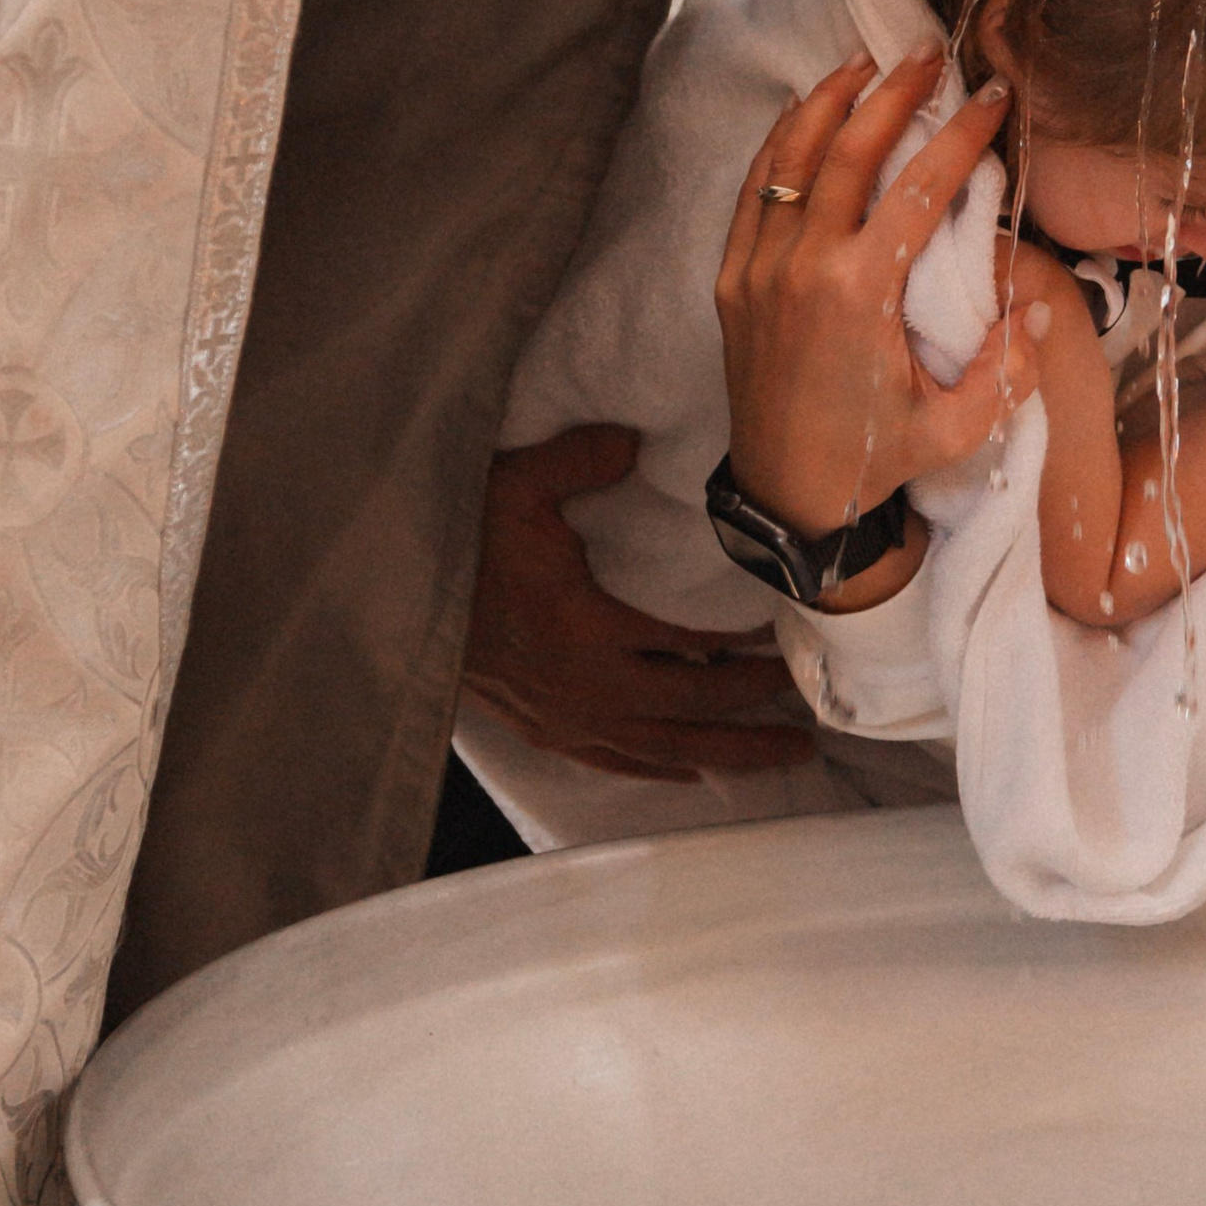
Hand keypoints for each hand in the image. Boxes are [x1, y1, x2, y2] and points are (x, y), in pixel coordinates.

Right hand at [464, 425, 818, 780]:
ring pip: (666, 749)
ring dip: (731, 752)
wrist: (392, 602)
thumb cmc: (456, 542)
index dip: (740, 643)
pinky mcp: (546, 731)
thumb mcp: (513, 485)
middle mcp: (584, 686)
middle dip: (755, 706)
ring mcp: (566, 717)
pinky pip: (620, 761)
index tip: (788, 634)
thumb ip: (578, 460)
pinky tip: (698, 769)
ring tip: (788, 754)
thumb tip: (633, 437)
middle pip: (691, 706)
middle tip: (813, 704)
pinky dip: (666, 768)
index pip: (685, 641)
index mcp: (583, 628)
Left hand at [716, 52, 1038, 535]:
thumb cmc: (876, 461)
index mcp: (859, 294)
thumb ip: (1005, 369)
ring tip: (864, 61)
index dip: (959, 137)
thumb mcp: (956, 429)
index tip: (992, 98)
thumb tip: (1035, 303)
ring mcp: (758, 270)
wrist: (786, 496)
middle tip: (928, 52)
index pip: (917, 189)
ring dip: (829, 102)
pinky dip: (780, 144)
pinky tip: (805, 114)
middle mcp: (802, 268)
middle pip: (849, 151)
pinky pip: (753, 192)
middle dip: (892, 93)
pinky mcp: (732, 280)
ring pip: (791, 159)